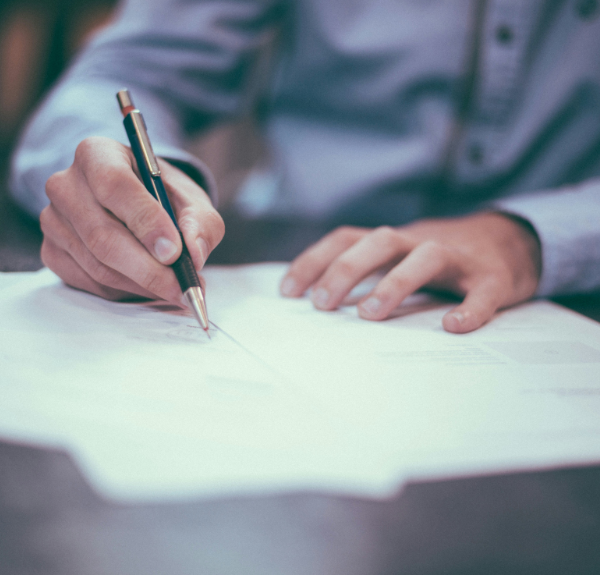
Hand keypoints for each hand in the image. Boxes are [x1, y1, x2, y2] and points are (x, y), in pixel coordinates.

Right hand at [40, 137, 223, 302]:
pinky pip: (90, 283)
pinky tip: (150, 287)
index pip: (114, 185)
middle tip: (182, 287)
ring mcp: (54, 221)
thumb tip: (194, 254)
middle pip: (102, 235)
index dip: (146, 222)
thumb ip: (201, 223)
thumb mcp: (192, 201)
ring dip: (142, 285)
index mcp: (97, 154)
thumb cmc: (165, 198)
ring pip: (98, 266)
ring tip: (176, 289)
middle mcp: (66, 185)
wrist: (140, 205)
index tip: (174, 252)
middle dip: (149, 269)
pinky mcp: (53, 252)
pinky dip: (126, 291)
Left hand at [279, 213, 540, 332]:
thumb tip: (318, 303)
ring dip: (395, 282)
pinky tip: (454, 327)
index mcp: (394, 241)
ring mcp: (459, 258)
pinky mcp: (493, 278)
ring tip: (369, 314)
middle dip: (346, 269)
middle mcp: (421, 242)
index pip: (346, 239)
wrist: (510, 242)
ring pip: (426, 257)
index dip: (314, 260)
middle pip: (380, 241)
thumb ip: (368, 272)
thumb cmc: (441, 259)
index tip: (287, 292)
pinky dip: (470, 308)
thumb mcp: (400, 257)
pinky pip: (483, 291)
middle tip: (321, 304)